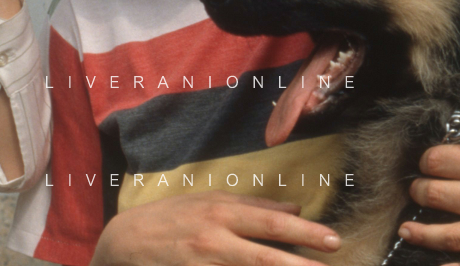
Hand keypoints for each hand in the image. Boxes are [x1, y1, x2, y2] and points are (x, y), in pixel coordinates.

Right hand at [89, 192, 339, 265]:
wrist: (125, 242)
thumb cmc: (170, 217)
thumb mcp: (207, 200)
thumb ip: (251, 204)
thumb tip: (294, 207)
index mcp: (219, 213)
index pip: (269, 223)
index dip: (303, 233)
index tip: (333, 240)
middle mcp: (213, 240)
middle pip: (264, 257)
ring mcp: (204, 265)